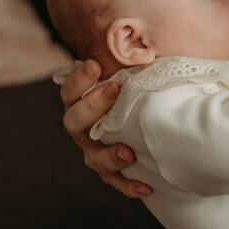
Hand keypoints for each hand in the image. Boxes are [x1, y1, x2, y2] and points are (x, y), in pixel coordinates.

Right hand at [60, 59, 151, 198]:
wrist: (159, 127)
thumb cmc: (145, 94)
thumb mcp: (142, 75)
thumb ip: (140, 60)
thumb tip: (147, 43)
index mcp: (85, 103)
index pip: (70, 90)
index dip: (78, 79)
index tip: (95, 65)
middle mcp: (84, 129)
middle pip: (74, 122)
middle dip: (92, 106)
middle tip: (114, 91)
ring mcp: (95, 152)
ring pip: (93, 158)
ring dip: (109, 155)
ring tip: (128, 151)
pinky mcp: (112, 173)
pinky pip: (117, 182)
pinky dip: (129, 185)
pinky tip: (146, 185)